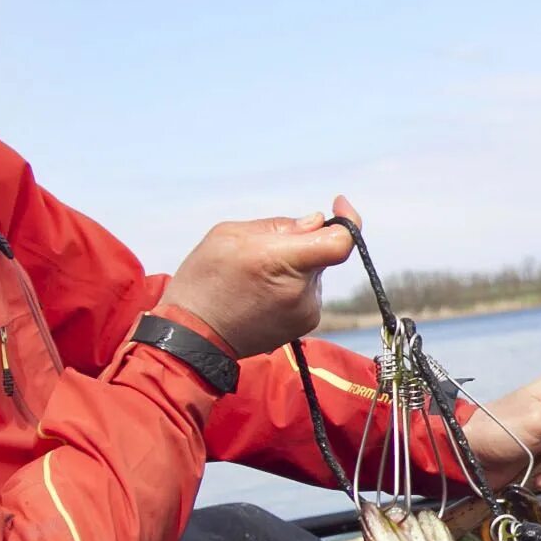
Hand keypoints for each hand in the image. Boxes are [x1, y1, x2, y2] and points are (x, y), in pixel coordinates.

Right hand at [160, 195, 359, 358]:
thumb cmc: (205, 280)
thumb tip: (316, 222)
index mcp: (284, 262)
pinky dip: (289, 286)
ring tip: (254, 277)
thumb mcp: (230, 235)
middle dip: (301, 243)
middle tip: (262, 250)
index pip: (340, 242)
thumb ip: (279, 226)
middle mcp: (302, 291)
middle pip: (322, 253)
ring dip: (294, 266)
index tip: (338, 204)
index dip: (349, 219)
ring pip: (313, 274)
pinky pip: (305, 293)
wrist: (192, 337)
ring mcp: (305, 313)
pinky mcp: (301, 327)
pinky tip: (258, 293)